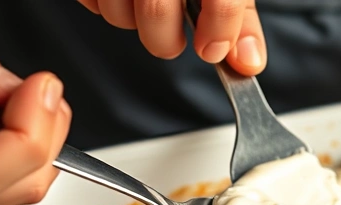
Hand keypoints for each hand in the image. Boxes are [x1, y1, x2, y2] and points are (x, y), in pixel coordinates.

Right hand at [76, 0, 266, 74]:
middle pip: (157, 9)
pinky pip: (92, 1)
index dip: (219, 32)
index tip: (212, 50)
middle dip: (164, 40)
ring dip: (131, 21)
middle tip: (173, 42)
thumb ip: (239, 19)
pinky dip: (105, 6)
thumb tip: (248, 62)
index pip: (222, 0)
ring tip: (144, 7)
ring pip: (117, 10)